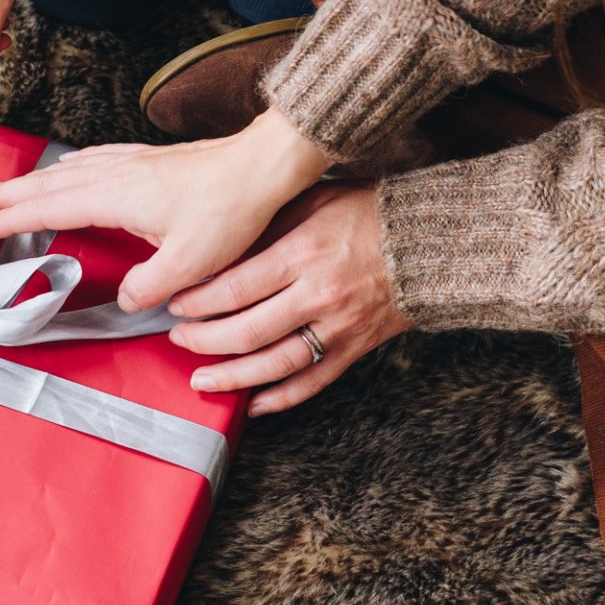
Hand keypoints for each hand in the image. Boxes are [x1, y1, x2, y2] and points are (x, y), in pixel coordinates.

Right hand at [0, 108, 332, 311]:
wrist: (264, 167)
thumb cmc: (232, 209)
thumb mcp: (189, 263)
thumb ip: (150, 286)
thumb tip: (130, 301)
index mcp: (116, 196)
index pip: (49, 208)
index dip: (11, 217)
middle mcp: (118, 173)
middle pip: (47, 182)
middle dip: (5, 191)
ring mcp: (134, 162)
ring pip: (68, 168)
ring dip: (33, 178)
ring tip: (9, 186)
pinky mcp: (152, 158)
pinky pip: (95, 159)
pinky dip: (69, 165)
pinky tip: (73, 167)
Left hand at [168, 183, 411, 415]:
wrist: (430, 241)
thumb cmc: (369, 213)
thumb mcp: (313, 201)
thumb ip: (268, 226)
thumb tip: (220, 250)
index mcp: (303, 254)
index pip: (234, 288)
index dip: (196, 302)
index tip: (174, 305)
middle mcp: (317, 294)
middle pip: (245, 330)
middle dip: (202, 339)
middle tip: (177, 338)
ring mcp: (337, 326)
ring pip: (274, 364)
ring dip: (231, 376)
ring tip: (201, 380)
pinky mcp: (355, 348)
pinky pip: (312, 382)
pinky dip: (280, 398)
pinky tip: (253, 403)